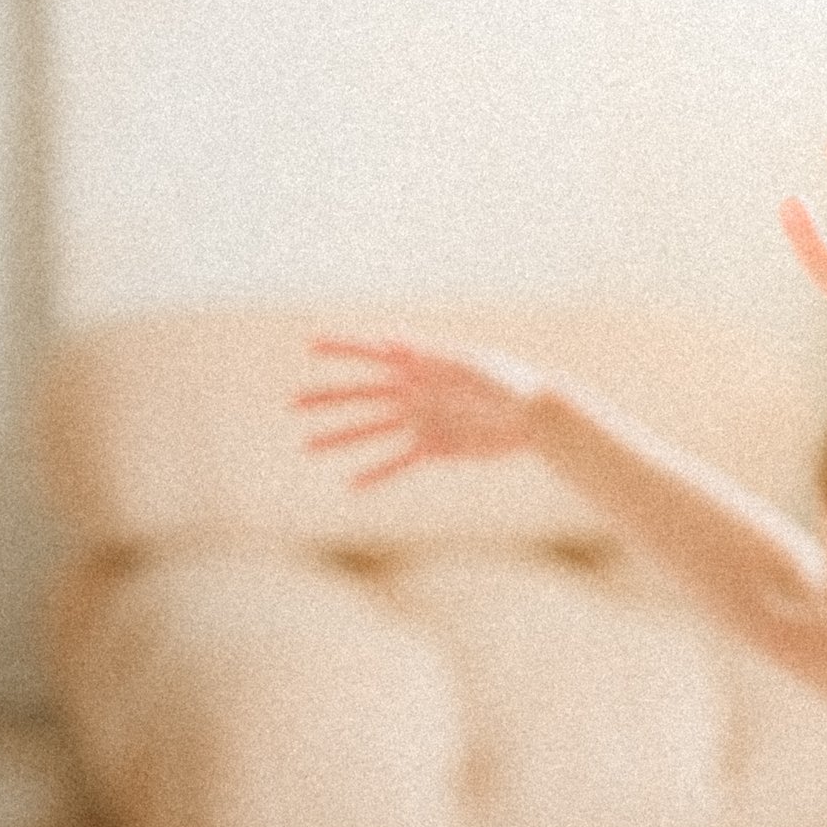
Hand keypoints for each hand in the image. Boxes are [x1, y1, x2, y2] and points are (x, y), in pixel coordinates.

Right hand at [292, 337, 556, 489]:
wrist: (533, 416)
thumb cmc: (509, 383)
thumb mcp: (470, 365)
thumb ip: (428, 356)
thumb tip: (388, 341)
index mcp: (420, 366)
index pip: (372, 354)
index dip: (342, 349)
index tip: (311, 346)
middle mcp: (413, 392)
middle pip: (361, 395)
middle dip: (327, 399)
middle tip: (292, 404)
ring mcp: (420, 420)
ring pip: (371, 430)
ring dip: (340, 438)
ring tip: (308, 445)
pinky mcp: (434, 447)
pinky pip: (397, 462)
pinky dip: (375, 473)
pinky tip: (350, 485)